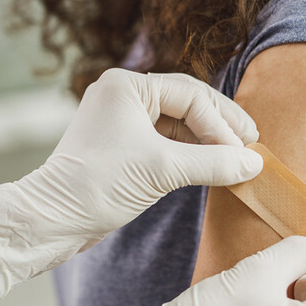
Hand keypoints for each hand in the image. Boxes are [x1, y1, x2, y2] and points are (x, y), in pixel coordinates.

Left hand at [0, 69, 264, 298]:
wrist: (52, 219)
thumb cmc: (98, 186)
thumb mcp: (163, 171)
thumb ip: (213, 163)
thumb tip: (253, 163)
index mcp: (126, 86)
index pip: (191, 95)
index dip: (221, 124)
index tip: (245, 151)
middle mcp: (122, 94)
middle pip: (187, 102)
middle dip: (220, 126)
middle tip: (252, 144)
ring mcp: (121, 119)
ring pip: (178, 122)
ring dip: (207, 140)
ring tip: (237, 158)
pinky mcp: (121, 144)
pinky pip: (165, 140)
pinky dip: (189, 152)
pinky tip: (212, 166)